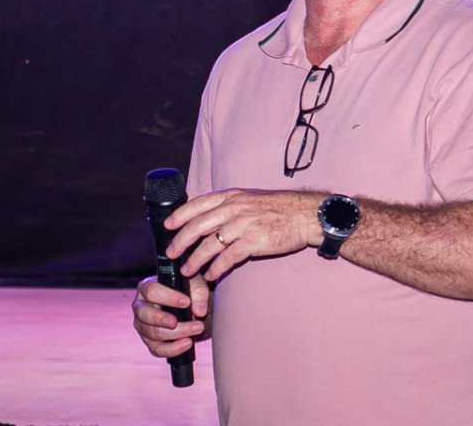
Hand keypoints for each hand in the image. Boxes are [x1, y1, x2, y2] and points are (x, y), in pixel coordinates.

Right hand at [131, 274, 209, 357]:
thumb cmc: (189, 291)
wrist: (192, 308)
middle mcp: (141, 307)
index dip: (168, 297)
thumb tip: (199, 311)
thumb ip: (200, 292)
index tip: (186, 302)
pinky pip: (157, 350)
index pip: (151, 291)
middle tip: (185, 319)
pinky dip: (174, 348)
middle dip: (165, 319)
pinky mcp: (150, 342)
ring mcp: (143, 326)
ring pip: (154, 333)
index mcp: (146, 288)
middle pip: (146, 314)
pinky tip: (188, 343)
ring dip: (177, 333)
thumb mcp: (196, 284)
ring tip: (197, 329)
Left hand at [164, 188, 320, 283]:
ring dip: (195, 259)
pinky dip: (216, 268)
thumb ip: (230, 206)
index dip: (180, 215)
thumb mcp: (250, 199)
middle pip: (198, 226)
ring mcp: (243, 225)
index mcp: (232, 197)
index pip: (198, 204)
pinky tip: (211, 275)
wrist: (305, 214)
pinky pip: (228, 258)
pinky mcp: (253, 241)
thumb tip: (210, 217)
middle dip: (180, 241)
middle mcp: (235, 208)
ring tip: (188, 270)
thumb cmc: (279, 208)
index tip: (168, 226)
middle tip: (171, 254)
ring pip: (209, 244)